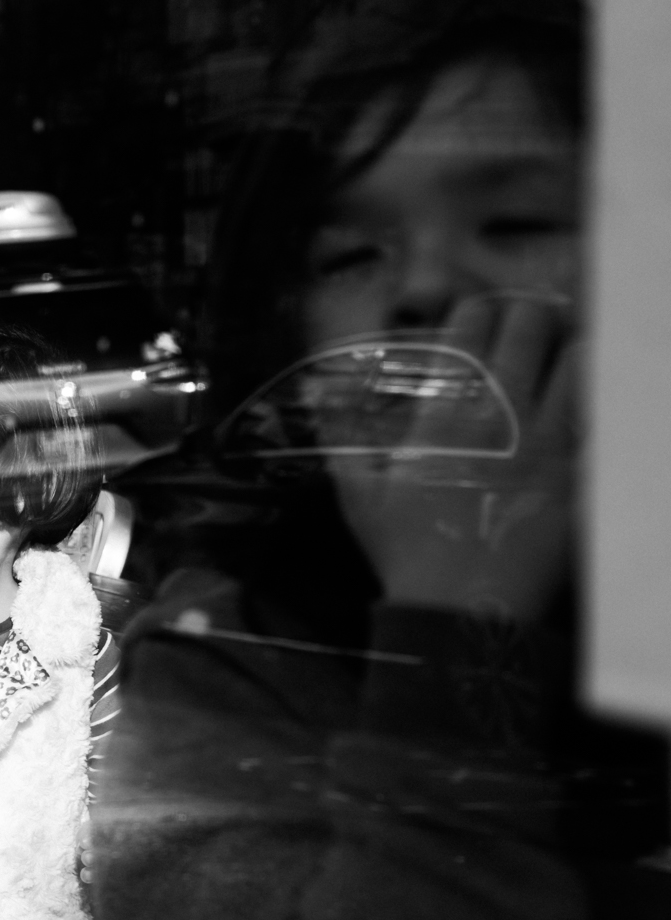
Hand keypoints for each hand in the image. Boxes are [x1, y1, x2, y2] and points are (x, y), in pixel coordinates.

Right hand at [329, 293, 576, 623]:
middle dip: (532, 317)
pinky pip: (606, 417)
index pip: (474, 323)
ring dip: (573, 351)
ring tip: (565, 359)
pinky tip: (589, 407)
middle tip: (528, 328)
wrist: (459, 609)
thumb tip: (314, 388)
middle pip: (534, 325)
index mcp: (447, 410)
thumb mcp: (357, 492)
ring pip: (582, 361)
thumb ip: (339, 432)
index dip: (479, 310)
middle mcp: (503, 414)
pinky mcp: (582, 473)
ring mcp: (550, 442)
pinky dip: (600, 403)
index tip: (479, 319)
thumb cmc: (404, 550)